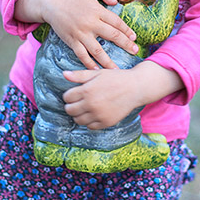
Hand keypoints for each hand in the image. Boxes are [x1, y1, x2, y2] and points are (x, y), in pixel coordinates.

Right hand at [19, 0, 138, 69]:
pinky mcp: (71, 40)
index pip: (116, 22)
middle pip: (112, 36)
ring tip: (117, 70)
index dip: (126, 30)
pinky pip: (81, 55)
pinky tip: (96, 71)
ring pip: (97, 50)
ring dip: (108, 61)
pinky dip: (89, 64)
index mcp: (96, 10)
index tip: (134, 38)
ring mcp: (80, 34)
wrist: (49, 1)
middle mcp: (90, 23)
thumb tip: (116, 1)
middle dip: (125, 45)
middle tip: (135, 51)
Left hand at [62, 61, 183, 128]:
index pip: (67, 97)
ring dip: (79, 115)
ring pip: (78, 120)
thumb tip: (64, 74)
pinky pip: (90, 126)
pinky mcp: (106, 122)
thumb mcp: (98, 73)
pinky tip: (94, 113)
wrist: (135, 88)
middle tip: (79, 102)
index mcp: (87, 90)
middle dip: (71, 105)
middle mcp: (91, 104)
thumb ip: (79, 75)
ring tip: (86, 108)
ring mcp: (98, 115)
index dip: (69, 95)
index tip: (75, 93)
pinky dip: (90, 121)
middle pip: (70, 110)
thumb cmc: (116, 78)